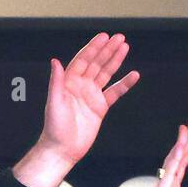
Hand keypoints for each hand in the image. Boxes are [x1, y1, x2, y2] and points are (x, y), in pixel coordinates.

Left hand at [39, 33, 139, 163]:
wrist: (62, 149)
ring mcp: (91, 96)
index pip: (83, 60)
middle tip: (119, 37)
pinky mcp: (100, 108)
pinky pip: (115, 92)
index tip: (104, 37)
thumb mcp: (54, 102)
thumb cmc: (54, 128)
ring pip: (106, 74)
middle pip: (96, 63)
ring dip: (115, 61)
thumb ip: (56, 81)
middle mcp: (80, 87)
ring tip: (125, 47)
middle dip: (107, 50)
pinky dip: (124, 84)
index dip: (93, 48)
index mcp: (68, 83)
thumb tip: (55, 61)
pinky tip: (133, 75)